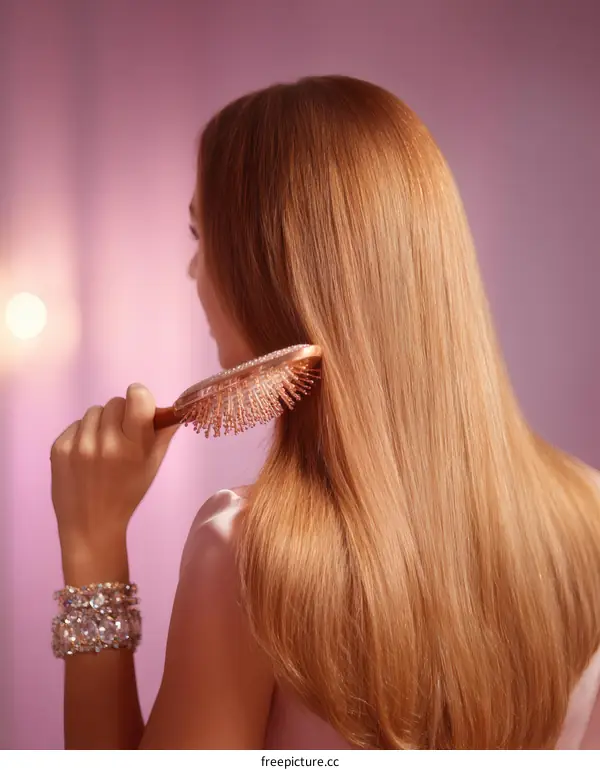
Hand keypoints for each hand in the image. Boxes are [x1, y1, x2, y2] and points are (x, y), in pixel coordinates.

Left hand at [50, 384, 178, 562]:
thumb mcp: (153, 466)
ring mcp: (80, 446)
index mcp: (134, 447)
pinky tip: (85, 455)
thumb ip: (163, 434)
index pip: (137, 397)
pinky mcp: (59, 448)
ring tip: (102, 447)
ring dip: (100, 423)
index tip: (139, 408)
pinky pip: (75, 424)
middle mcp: (106, 443)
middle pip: (115, 402)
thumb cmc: (127, 493)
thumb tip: (172, 409)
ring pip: (94, 411)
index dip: (139, 398)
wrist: (91, 524)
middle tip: (121, 435)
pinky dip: (82, 434)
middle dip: (120, 415)